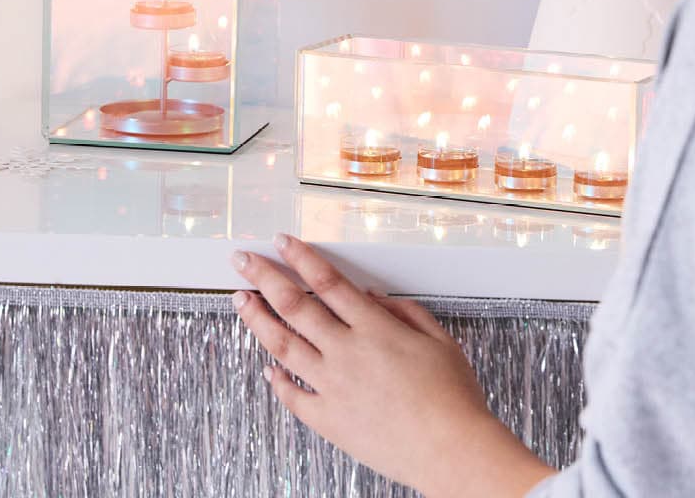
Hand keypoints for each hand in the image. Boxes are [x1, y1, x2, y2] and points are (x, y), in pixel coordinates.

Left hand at [232, 235, 554, 497]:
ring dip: (257, 319)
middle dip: (264, 277)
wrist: (450, 451)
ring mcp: (333, 387)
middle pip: (294, 305)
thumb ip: (405, 312)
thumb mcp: (440, 340)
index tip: (283, 243)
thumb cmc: (452, 398)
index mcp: (374, 328)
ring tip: (242, 301)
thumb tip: (376, 297)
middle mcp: (347, 353)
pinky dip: (276, 380)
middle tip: (244, 261)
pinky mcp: (329, 421)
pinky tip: (268, 369)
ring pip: (283, 345)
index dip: (301, 257)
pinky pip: (293, 396)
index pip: (327, 280)